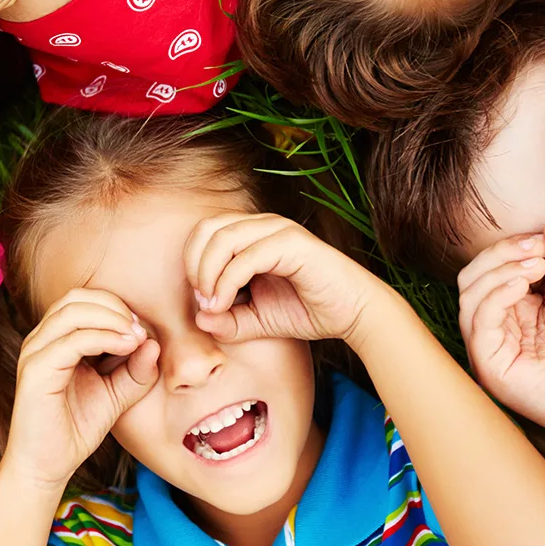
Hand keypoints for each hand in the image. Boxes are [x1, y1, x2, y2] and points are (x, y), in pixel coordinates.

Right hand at [4, 290, 159, 490]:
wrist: (48, 466)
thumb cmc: (77, 427)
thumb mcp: (117, 394)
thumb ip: (136, 370)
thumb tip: (153, 342)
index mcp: (55, 338)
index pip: (84, 299)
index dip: (116, 307)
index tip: (142, 329)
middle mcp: (41, 339)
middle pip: (77, 297)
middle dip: (114, 306)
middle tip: (140, 329)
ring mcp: (35, 352)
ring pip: (74, 311)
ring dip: (112, 318)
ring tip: (136, 337)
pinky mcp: (36, 371)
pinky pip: (73, 340)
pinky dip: (104, 337)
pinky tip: (126, 347)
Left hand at [185, 212, 382, 345]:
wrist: (353, 313)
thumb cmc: (307, 310)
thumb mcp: (257, 320)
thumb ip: (227, 320)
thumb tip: (199, 318)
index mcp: (252, 234)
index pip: (205, 232)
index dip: (191, 262)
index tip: (200, 299)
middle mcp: (263, 225)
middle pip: (208, 228)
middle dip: (194, 264)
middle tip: (201, 299)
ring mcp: (278, 230)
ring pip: (224, 237)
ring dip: (207, 272)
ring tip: (212, 303)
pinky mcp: (292, 243)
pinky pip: (247, 256)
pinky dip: (227, 280)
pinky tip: (225, 303)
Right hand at [458, 225, 544, 441]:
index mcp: (517, 306)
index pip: (495, 266)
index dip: (513, 245)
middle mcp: (498, 324)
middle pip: (474, 274)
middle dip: (502, 253)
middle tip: (537, 247)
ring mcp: (491, 344)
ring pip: (469, 292)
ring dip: (499, 270)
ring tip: (535, 265)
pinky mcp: (489, 363)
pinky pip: (477, 320)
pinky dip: (495, 294)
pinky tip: (522, 285)